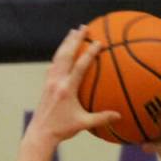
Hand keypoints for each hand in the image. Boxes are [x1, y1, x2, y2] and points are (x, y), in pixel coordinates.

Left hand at [29, 27, 120, 143]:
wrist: (40, 133)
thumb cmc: (62, 130)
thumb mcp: (83, 124)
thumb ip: (101, 118)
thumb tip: (119, 116)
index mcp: (67, 89)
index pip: (80, 66)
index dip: (90, 53)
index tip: (99, 42)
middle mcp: (57, 82)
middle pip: (66, 55)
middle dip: (75, 39)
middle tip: (83, 27)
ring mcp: (50, 82)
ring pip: (58, 57)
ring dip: (66, 43)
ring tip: (72, 32)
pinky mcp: (46, 85)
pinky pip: (53, 65)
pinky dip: (59, 56)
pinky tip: (63, 53)